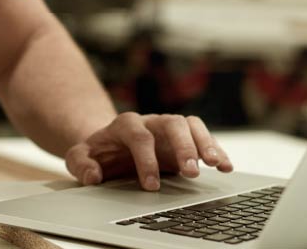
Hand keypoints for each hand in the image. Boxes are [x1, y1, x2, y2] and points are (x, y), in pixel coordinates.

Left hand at [64, 113, 233, 190]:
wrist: (110, 145)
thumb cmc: (98, 152)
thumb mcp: (80, 156)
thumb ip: (80, 164)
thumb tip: (92, 176)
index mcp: (125, 124)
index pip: (139, 136)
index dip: (146, 159)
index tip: (151, 185)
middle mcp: (151, 122)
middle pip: (171, 123)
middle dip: (183, 147)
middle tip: (191, 172)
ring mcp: (169, 129)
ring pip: (191, 125)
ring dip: (205, 144)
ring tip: (216, 164)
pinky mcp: (183, 139)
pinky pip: (203, 137)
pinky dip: (217, 150)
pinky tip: (226, 166)